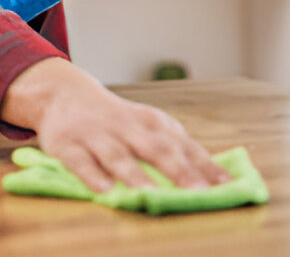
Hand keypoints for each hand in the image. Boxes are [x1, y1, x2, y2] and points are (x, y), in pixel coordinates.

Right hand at [0, 57, 230, 191]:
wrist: (63, 94)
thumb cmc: (115, 118)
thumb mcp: (146, 124)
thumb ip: (174, 145)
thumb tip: (213, 175)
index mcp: (151, 122)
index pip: (183, 144)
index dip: (205, 165)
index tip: (227, 185)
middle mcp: (127, 127)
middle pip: (156, 148)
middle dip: (178, 170)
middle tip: (198, 192)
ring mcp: (97, 135)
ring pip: (119, 156)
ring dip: (136, 176)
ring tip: (153, 195)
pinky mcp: (67, 145)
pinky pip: (81, 162)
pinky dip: (92, 176)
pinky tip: (105, 191)